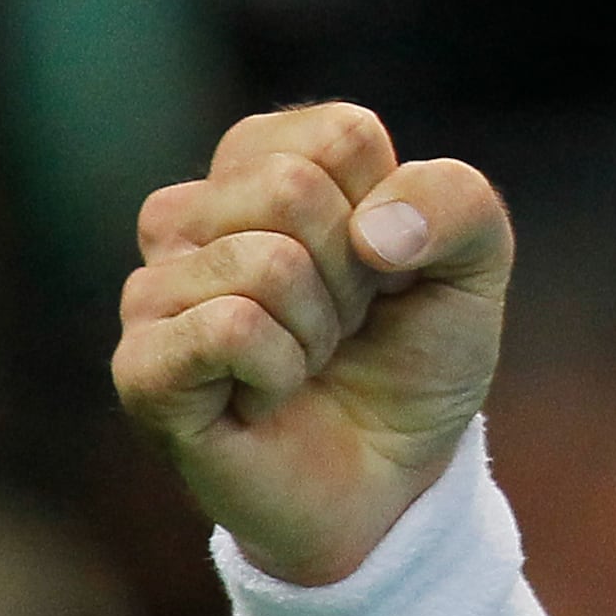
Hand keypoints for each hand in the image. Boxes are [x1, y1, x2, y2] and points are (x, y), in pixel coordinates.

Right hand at [112, 104, 511, 586]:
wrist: (393, 481)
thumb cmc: (416, 360)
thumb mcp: (475, 268)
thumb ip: (459, 203)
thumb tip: (374, 228)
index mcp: (262, 165)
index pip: (340, 134)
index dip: (393, 214)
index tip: (387, 269)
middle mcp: (190, 215)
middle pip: (294, 188)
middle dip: (357, 275)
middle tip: (348, 326)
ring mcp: (153, 290)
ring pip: (266, 261)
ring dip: (322, 330)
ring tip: (310, 362)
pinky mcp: (140, 366)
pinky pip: (227, 329)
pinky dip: (282, 371)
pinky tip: (270, 396)